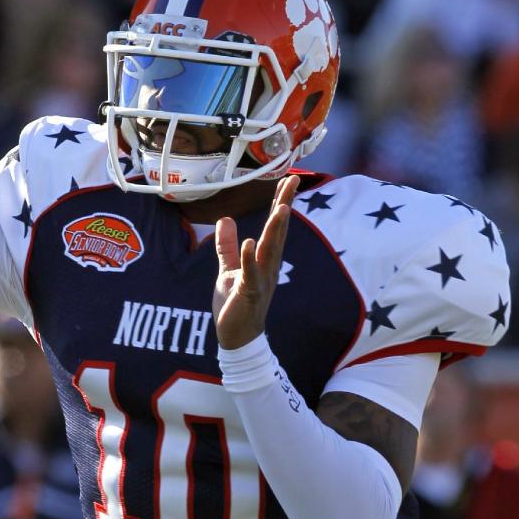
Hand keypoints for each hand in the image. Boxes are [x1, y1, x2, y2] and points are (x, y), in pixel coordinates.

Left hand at [213, 174, 298, 349]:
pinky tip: (251, 242)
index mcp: (263, 260)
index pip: (273, 226)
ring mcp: (261, 280)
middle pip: (277, 232)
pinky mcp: (249, 294)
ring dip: (276, 230)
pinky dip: (250, 258)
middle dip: (285, 206)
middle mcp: (267, 267)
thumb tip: (225, 220)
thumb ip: (227, 247)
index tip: (289, 179)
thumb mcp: (227, 270)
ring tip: (282, 208)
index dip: (280, 202)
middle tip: (293, 181)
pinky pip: (251, 274)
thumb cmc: (235, 305)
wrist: (237, 338)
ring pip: (269, 251)